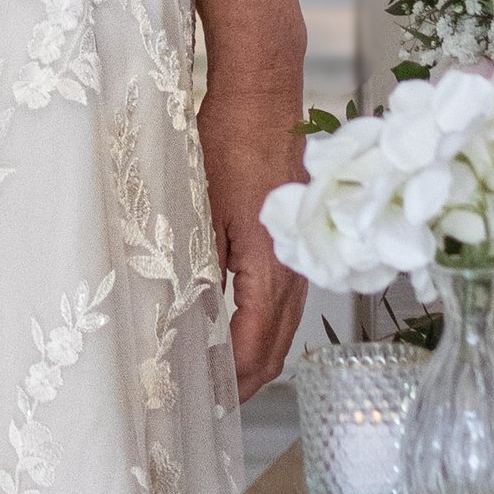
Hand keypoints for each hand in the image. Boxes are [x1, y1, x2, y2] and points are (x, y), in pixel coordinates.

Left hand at [199, 86, 306, 400]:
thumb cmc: (230, 139)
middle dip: (249, 379)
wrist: (264, 91)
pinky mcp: (299, 235)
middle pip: (279, 344)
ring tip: (224, 374)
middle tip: (215, 403)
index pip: (257, 346)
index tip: (209, 403)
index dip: (235, 382)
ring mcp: (303, 250)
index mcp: (272, 266)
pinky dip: (267, 321)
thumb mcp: (201, 207)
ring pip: (287, 322)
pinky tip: (241, 323)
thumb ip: (201, 267)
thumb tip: (190, 318)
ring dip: (260, 352)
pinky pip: (288, 295)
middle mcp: (297, 265)